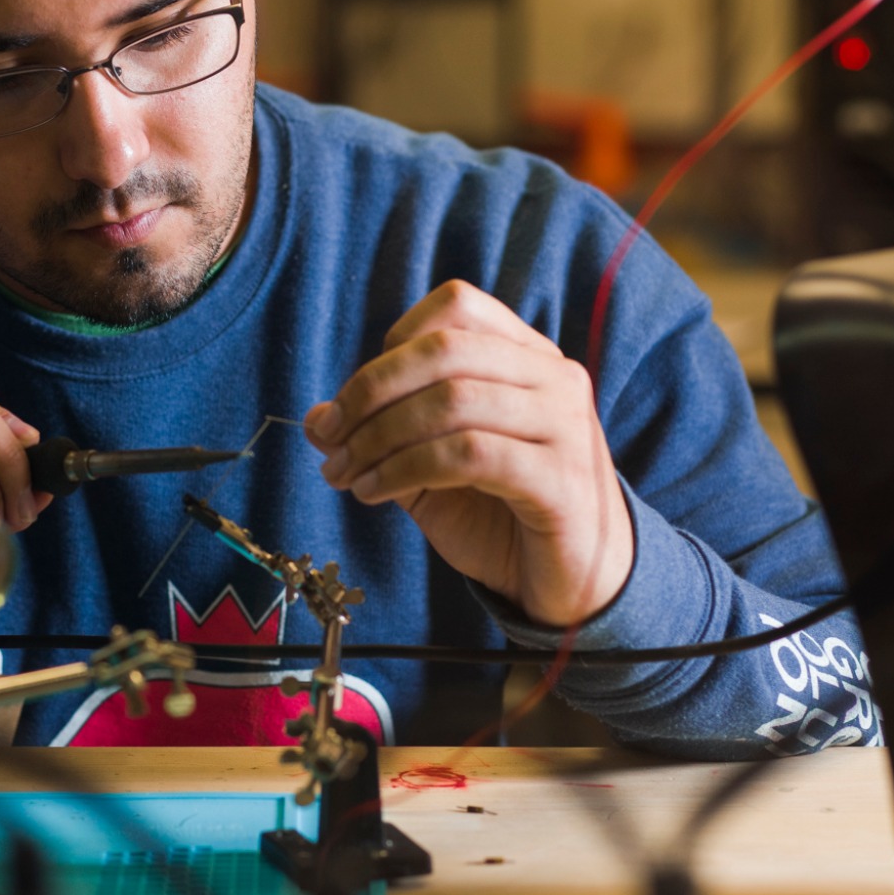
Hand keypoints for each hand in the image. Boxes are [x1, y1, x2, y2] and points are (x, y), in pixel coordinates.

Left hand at [305, 280, 632, 628]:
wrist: (576, 587)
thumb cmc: (502, 516)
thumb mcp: (430, 468)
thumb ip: (381, 436)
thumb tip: (318, 420)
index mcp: (527, 356)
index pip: (456, 307)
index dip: (392, 346)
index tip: (350, 401)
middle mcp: (553, 377)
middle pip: (446, 349)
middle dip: (371, 391)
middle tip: (331, 437)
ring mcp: (565, 424)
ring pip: (453, 400)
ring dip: (380, 437)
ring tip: (347, 474)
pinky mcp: (561, 478)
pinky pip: (468, 454)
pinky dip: (405, 469)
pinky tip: (375, 492)